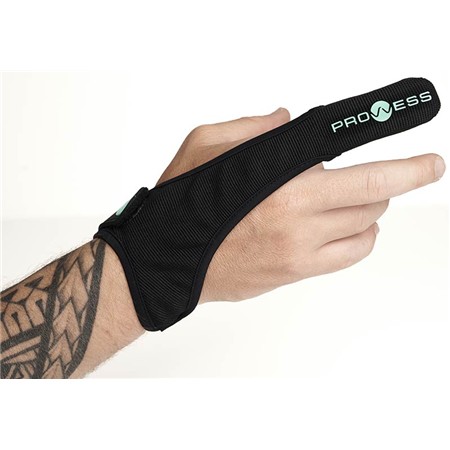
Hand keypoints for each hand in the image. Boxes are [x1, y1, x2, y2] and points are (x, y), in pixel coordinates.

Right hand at [158, 108, 445, 302]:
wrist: (165, 261)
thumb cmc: (180, 206)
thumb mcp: (202, 146)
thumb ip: (252, 126)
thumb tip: (288, 119)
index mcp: (281, 184)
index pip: (364, 171)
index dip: (406, 164)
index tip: (430, 161)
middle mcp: (298, 220)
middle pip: (374, 198)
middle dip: (397, 179)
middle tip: (409, 170)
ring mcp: (299, 251)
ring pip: (366, 227)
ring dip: (372, 206)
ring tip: (360, 194)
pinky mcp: (294, 273)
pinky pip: (350, 255)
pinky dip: (361, 237)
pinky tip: (349, 225)